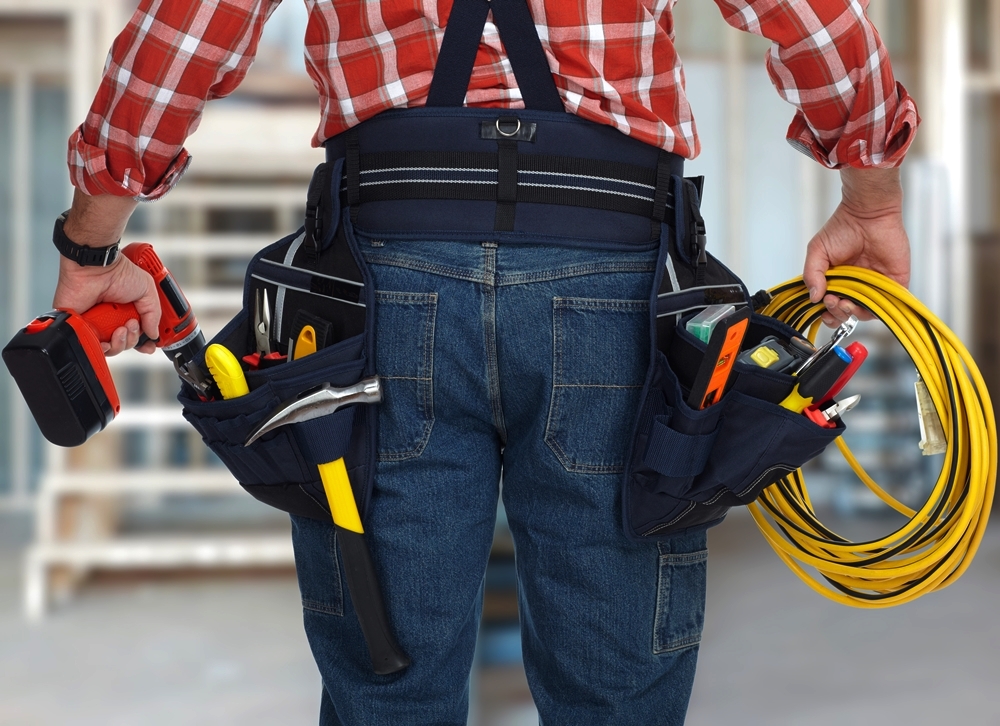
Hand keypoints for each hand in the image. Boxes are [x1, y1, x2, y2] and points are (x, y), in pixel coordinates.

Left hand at [53, 256, 160, 354]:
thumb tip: (154, 334)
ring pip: (111, 348)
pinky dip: (101, 348)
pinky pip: (92, 346)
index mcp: (128, 310)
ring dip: (120, 343)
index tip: (149, 346)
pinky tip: (106, 342)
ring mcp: (96, 323)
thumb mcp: (148, 290)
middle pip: (126, 344)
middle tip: (131, 324)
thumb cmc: (118, 272)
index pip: (137, 333)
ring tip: (120, 329)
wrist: (96, 268)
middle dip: (132, 339)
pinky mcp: (81, 326)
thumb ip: (154, 314)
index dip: (144, 342)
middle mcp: (112, 318)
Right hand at [802, 167, 910, 326]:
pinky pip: (887, 304)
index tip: (822, 305)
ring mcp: (875, 286)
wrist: (868, 212)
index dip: (826, 312)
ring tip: (844, 302)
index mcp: (838, 282)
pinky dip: (875, 308)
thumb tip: (813, 297)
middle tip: (832, 300)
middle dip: (837, 313)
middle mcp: (856, 287)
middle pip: (847, 313)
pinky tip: (862, 302)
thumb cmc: (842, 227)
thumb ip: (811, 274)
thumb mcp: (817, 251)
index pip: (832, 307)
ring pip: (866, 313)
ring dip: (853, 313)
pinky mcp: (894, 283)